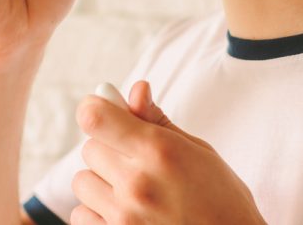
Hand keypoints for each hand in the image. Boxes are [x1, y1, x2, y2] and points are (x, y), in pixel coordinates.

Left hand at [71, 81, 266, 224]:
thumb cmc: (222, 200)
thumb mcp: (198, 151)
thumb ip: (157, 121)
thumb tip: (136, 89)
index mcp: (158, 152)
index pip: (95, 117)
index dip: (95, 108)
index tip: (103, 109)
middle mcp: (136, 183)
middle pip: (90, 147)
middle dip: (109, 148)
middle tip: (137, 160)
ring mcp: (123, 217)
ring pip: (82, 181)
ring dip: (101, 182)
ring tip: (134, 190)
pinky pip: (80, 214)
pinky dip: (96, 211)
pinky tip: (125, 212)